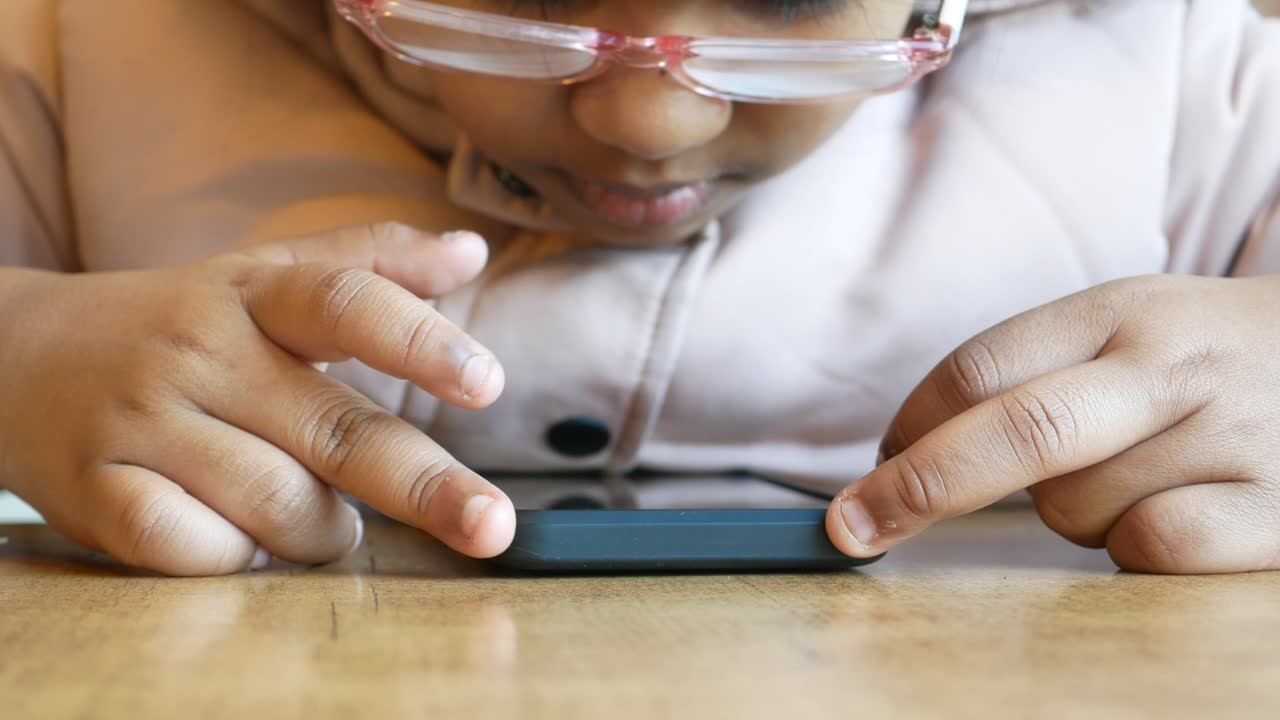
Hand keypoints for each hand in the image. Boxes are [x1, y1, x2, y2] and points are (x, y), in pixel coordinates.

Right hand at [0, 223, 513, 574]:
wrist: (12, 356)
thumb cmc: (175, 323)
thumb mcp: (263, 277)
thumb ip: (371, 263)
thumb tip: (472, 253)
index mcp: (254, 296)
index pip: (345, 303)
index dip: (419, 341)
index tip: (487, 382)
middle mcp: (201, 353)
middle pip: (332, 428)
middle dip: (424, 485)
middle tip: (490, 525)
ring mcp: (143, 424)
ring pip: (276, 504)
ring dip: (325, 532)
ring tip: (330, 526)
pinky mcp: (96, 493)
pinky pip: (195, 549)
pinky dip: (239, 557)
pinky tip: (244, 539)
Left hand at [826, 274, 1279, 573]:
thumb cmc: (1211, 358)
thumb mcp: (1130, 326)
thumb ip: (1035, 371)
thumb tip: (909, 445)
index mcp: (1119, 311)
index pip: (981, 367)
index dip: (911, 425)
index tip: (875, 464)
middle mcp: (1169, 367)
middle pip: (1015, 432)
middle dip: (917, 486)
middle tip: (851, 526)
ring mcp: (1228, 435)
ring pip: (1075, 507)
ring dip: (1069, 513)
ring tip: (1136, 474)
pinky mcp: (1274, 508)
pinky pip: (1150, 547)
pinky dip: (1134, 546)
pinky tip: (1176, 511)